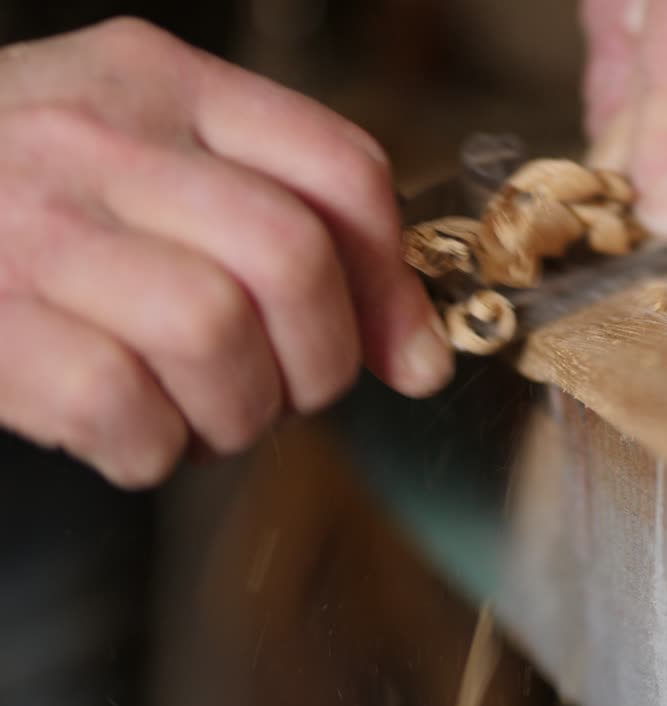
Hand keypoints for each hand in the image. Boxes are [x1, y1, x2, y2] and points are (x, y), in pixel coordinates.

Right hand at [0, 18, 452, 487]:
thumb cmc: (30, 193)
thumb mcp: (148, 155)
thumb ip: (279, 218)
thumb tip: (415, 354)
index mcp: (162, 82)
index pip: (339, 169)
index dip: (395, 282)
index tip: (406, 354)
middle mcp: (98, 137)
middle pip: (290, 257)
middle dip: (322, 359)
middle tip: (291, 390)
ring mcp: (31, 226)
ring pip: (214, 334)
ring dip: (239, 411)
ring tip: (207, 412)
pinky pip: (119, 405)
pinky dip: (153, 449)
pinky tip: (137, 436)